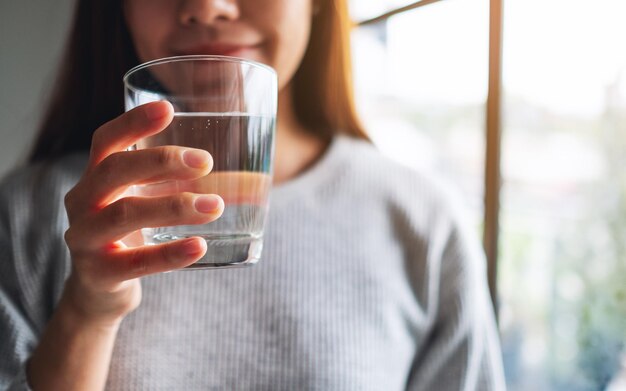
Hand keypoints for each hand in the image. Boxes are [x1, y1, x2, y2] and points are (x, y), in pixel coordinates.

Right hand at [62, 101, 222, 325]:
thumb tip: (260, 185)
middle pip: (115, 170)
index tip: (168, 109)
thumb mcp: (155, 203)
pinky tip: (199, 246)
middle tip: (206, 161)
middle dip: (162, 161)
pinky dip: (169, 254)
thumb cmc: (134, 234)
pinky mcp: (99, 274)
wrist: (100, 290)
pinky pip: (135, 262)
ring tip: (214, 207)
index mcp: (96, 177)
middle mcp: (83, 202)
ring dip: (173, 207)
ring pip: (124, 214)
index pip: (107, 141)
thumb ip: (198, 190)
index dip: (133, 122)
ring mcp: (85, 238)